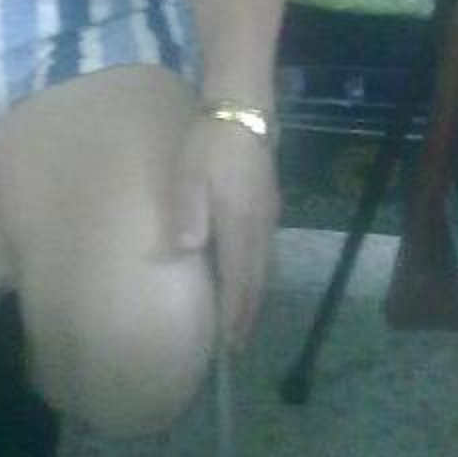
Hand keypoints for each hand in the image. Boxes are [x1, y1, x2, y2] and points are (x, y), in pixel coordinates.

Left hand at [171, 116, 278, 346]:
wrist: (243, 111)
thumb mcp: (190, 176)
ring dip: (253, 295)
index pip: (239, 281)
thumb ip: (189, 214)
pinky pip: (264, 249)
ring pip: (263, 266)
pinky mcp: (270, 203)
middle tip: (238, 343)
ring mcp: (268, 215)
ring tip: (243, 317)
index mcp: (239, 225)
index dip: (235, 314)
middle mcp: (259, 227)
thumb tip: (188, 251)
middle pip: (255, 280)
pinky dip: (256, 272)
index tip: (231, 344)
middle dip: (247, 313)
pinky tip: (247, 274)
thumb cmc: (210, 144)